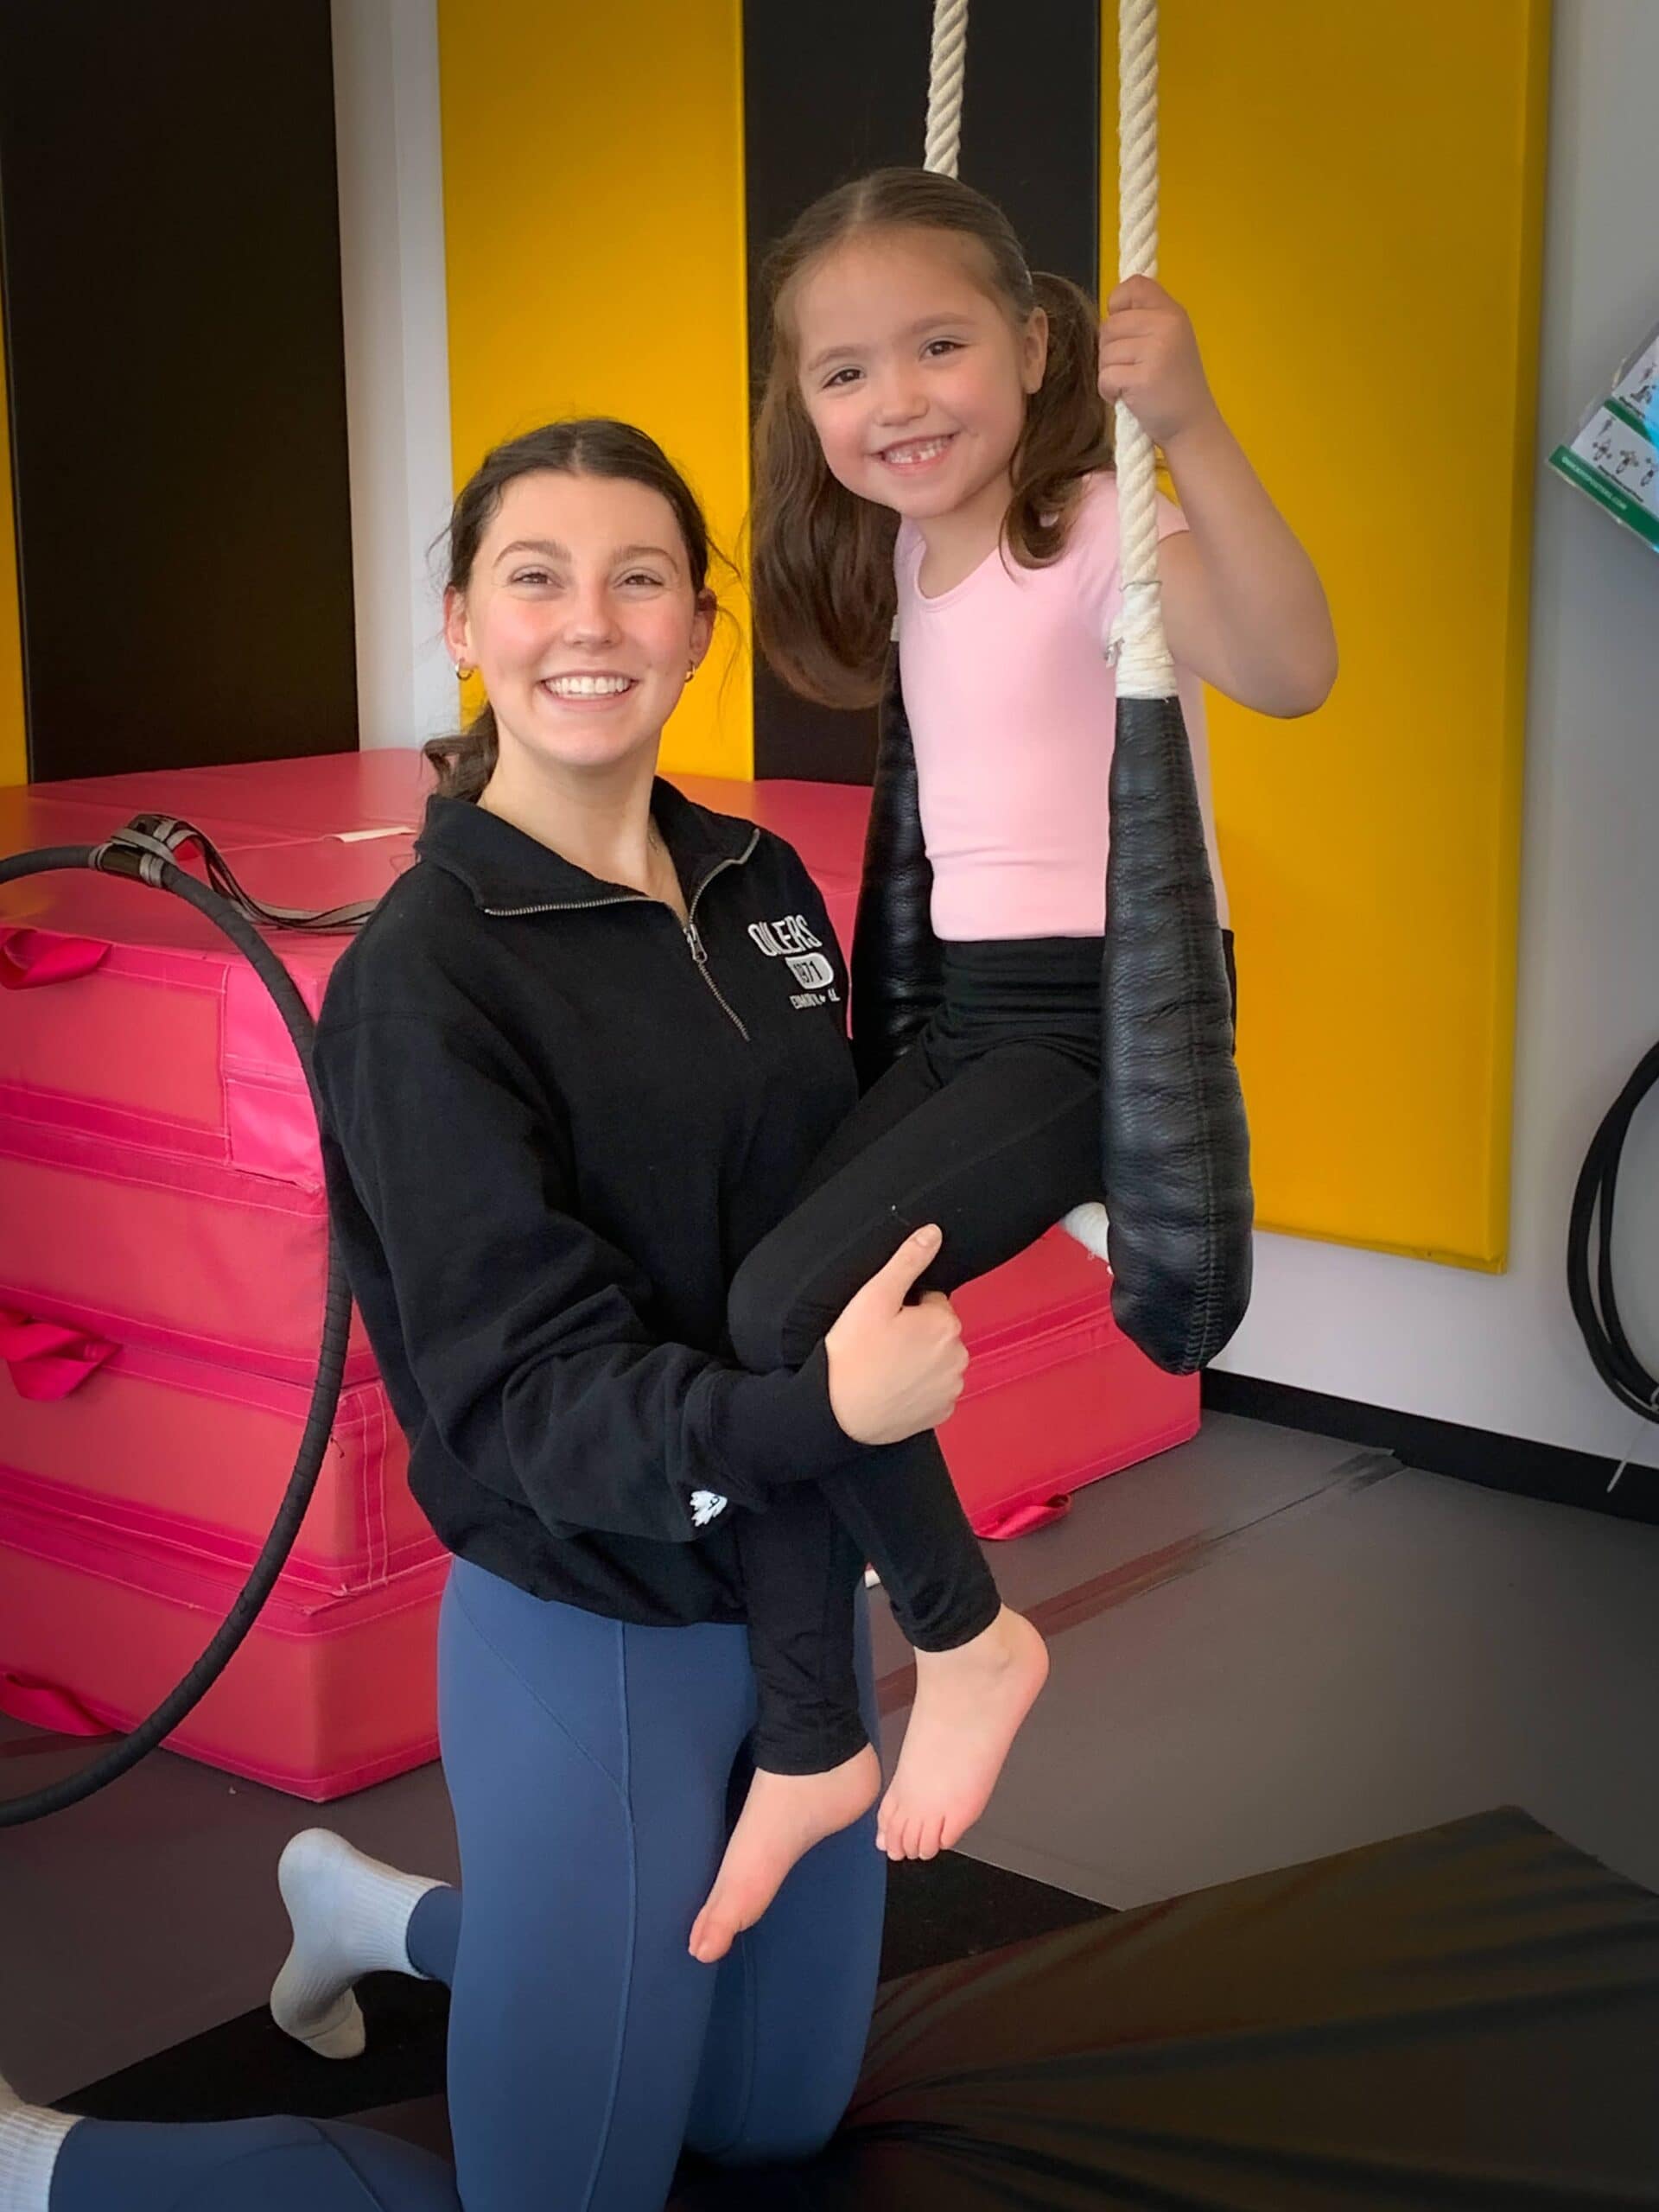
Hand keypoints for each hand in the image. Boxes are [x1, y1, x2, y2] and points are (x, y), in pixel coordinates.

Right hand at [824, 1226, 967, 1446]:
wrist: (838, 1413)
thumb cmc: (853, 1356)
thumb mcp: (874, 1298)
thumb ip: (907, 1261)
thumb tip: (933, 1233)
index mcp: (944, 1324)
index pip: (932, 1301)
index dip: (904, 1308)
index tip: (883, 1323)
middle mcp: (957, 1356)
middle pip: (936, 1331)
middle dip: (914, 1333)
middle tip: (880, 1344)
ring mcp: (951, 1387)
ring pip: (936, 1360)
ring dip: (917, 1360)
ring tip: (883, 1367)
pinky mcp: (941, 1412)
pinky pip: (934, 1389)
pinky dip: (918, 1387)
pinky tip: (892, 1387)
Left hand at [1098, 275, 1218, 447]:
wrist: (1192, 426)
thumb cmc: (1173, 386)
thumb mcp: (1169, 341)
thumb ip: (1145, 322)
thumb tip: (1111, 312)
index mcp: (1173, 312)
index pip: (1134, 285)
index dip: (1118, 304)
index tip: (1124, 329)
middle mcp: (1167, 325)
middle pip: (1110, 324)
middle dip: (1110, 350)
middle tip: (1131, 369)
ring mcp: (1156, 351)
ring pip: (1105, 351)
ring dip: (1109, 372)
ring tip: (1132, 384)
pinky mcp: (1143, 378)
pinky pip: (1105, 376)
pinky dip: (1109, 391)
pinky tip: (1127, 398)